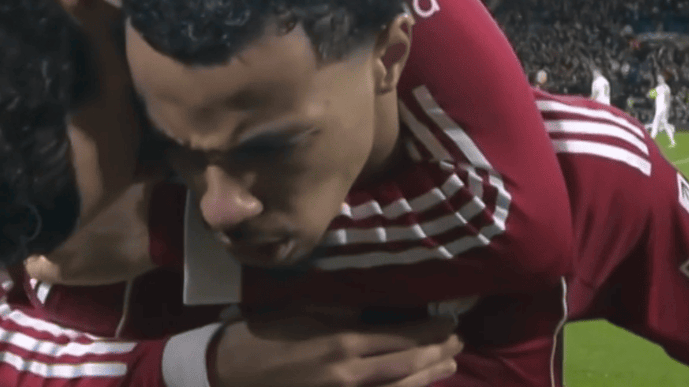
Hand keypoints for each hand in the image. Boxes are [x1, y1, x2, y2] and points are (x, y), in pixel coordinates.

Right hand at [211, 307, 461, 386]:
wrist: (229, 371)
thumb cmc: (265, 334)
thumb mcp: (305, 310)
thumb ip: (344, 312)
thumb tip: (376, 311)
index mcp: (342, 343)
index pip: (401, 338)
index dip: (430, 331)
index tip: (450, 321)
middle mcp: (349, 375)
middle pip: (407, 367)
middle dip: (436, 355)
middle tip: (459, 343)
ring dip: (426, 378)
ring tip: (447, 365)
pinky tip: (411, 386)